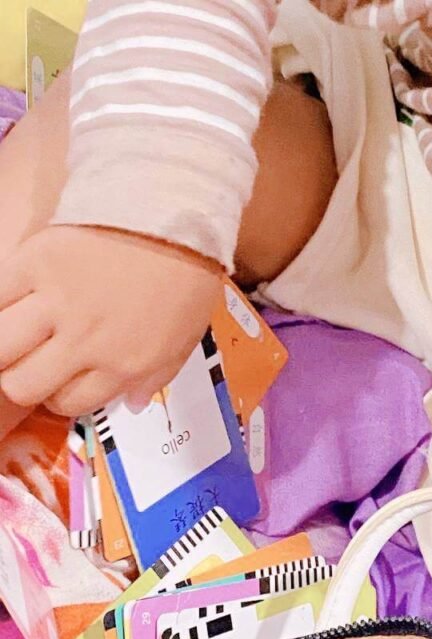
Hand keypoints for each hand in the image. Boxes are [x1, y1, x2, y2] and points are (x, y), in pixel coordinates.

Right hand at [0, 225, 221, 415]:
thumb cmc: (185, 275)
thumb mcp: (184, 339)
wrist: (174, 214)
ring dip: (4, 347)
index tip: (60, 379)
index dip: (58, 395)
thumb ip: (156, 377)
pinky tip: (11, 303)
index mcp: (122, 364)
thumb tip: (134, 404)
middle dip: (24, 379)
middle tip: (32, 361)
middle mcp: (85, 342)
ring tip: (16, 335)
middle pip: (23, 384)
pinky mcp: (33, 263)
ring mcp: (56, 303)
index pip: (67, 402)